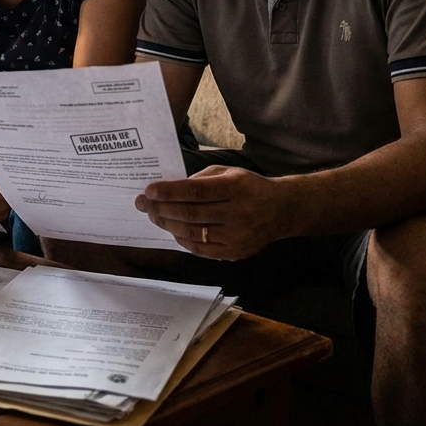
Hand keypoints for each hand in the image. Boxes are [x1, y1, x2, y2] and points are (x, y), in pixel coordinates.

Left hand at [134, 165, 291, 260]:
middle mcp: (238, 213)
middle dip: (161, 208)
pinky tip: (172, 230)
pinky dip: (183, 240)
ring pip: (193, 233)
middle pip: (191, 214)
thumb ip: (201, 179)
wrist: (282, 210)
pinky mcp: (236, 252)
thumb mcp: (229, 172)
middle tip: (143, 203)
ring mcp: (238, 236)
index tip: (149, 190)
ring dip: (168, 224)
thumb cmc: (249, 187)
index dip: (170, 192)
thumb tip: (170, 189)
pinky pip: (202, 249)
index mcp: (236, 188)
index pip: (197, 192)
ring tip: (154, 215)